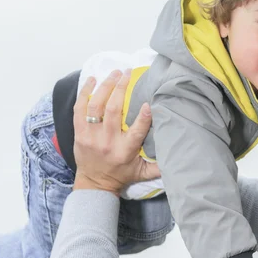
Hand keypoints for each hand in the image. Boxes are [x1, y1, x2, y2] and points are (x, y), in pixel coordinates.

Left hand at [72, 69, 159, 195]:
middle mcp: (107, 142)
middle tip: (127, 74)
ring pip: (95, 106)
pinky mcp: (79, 133)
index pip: (136, 131)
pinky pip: (79, 109)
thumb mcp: (143, 173)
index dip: (143, 116)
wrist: (95, 183)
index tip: (148, 103)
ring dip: (104, 87)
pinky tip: (92, 80)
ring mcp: (91, 136)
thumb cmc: (122, 175)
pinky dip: (84, 93)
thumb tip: (178, 157)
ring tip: (114, 73)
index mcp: (125, 150)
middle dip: (120, 89)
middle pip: (113, 111)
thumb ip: (159, 166)